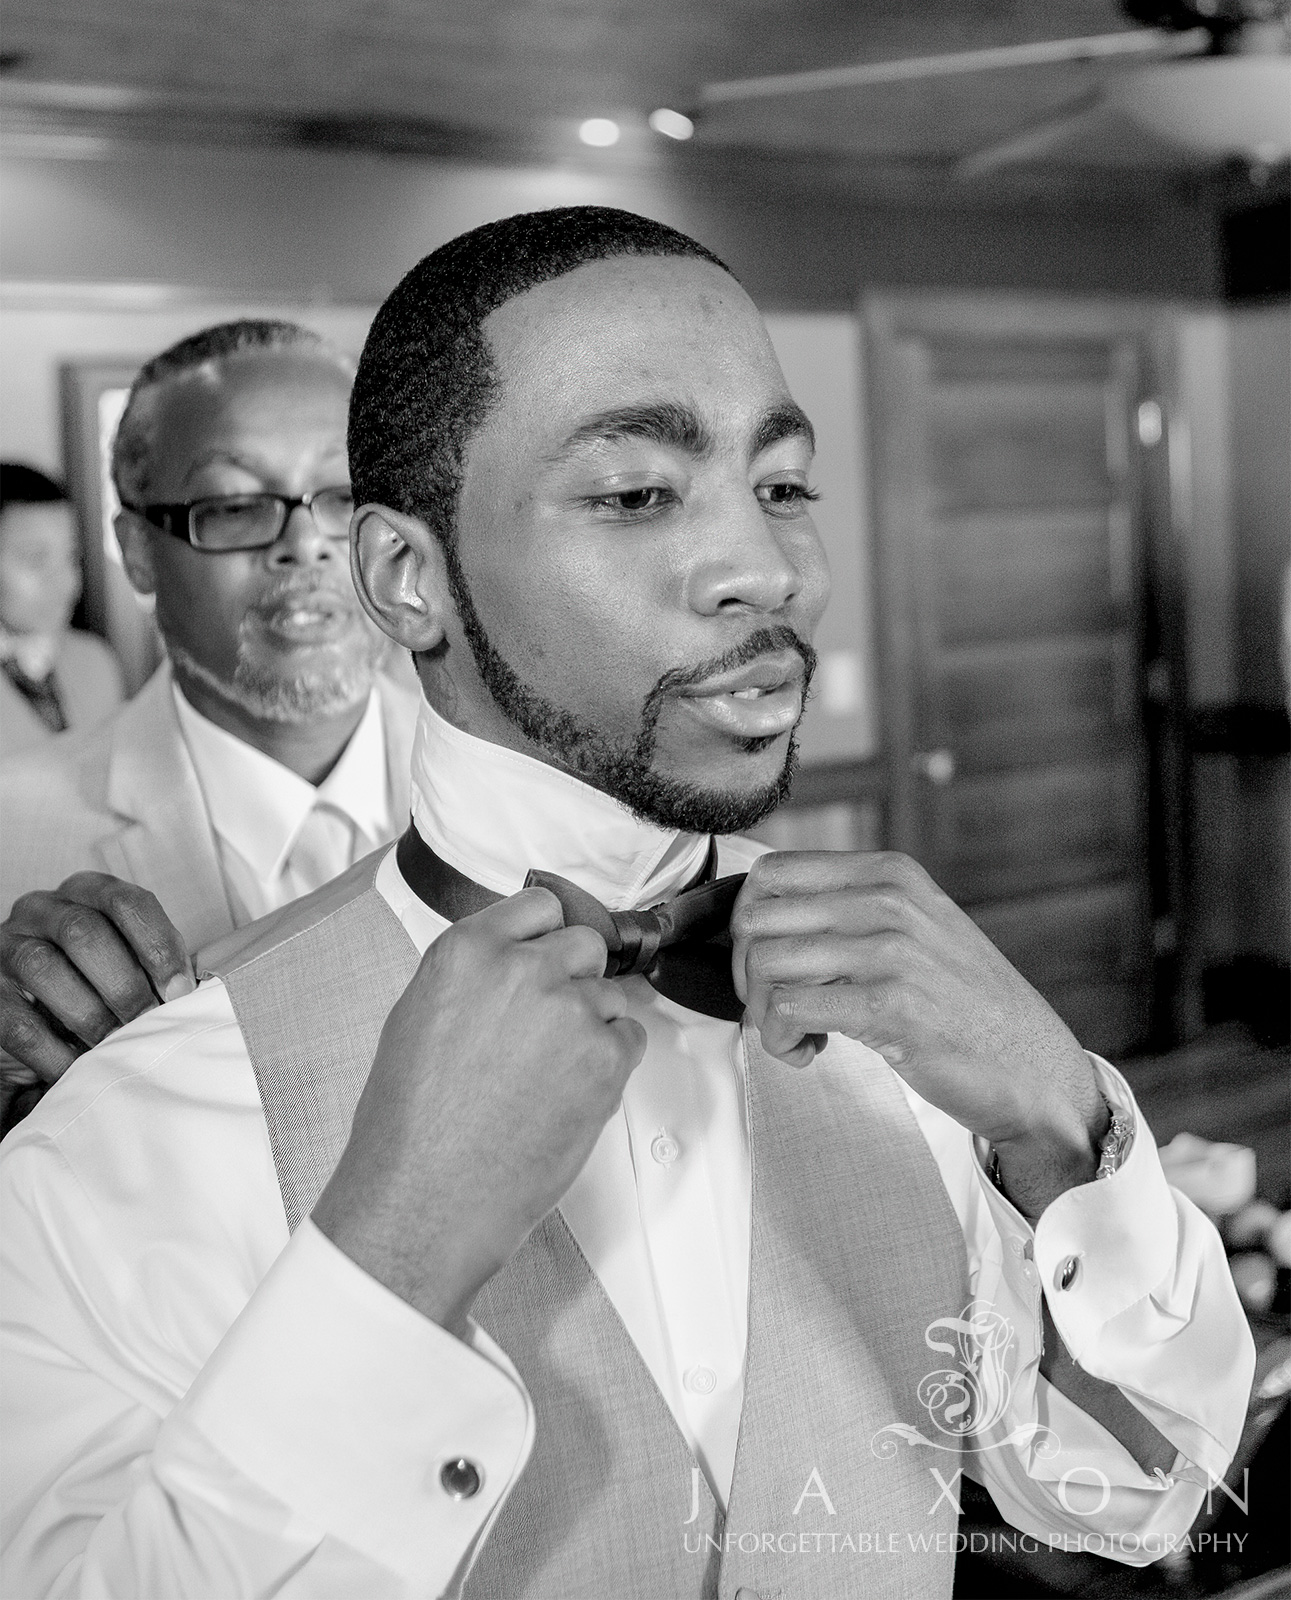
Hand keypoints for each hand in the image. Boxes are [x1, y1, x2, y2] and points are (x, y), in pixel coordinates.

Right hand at [1, 873, 195, 1086]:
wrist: (41, 1024)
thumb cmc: (101, 985)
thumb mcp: (132, 963)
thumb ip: (157, 965)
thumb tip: (187, 991)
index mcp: (86, 892)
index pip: (126, 901)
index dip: (157, 945)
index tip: (179, 990)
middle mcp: (40, 909)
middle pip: (83, 933)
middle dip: (124, 984)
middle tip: (148, 1022)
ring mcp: (6, 948)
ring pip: (44, 968)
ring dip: (90, 1015)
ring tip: (117, 1045)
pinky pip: (19, 1022)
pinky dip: (55, 1050)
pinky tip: (81, 1066)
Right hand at [313, 887, 646, 1332]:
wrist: (427, 1199)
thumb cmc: (410, 1125)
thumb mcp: (417, 1018)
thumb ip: (472, 975)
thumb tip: (512, 960)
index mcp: (468, 951)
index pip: (540, 904)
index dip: (547, 934)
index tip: (549, 953)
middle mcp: (523, 969)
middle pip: (585, 943)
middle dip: (575, 977)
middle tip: (551, 1024)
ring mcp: (570, 1010)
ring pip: (612, 993)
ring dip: (594, 1024)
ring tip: (551, 1074)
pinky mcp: (606, 1057)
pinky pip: (631, 1038)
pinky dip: (612, 1063)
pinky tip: (570, 1095)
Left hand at [730, 851, 1106, 1217]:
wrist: (1034, 1068)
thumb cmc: (968, 1008)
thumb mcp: (916, 929)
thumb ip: (852, 910)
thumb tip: (766, 917)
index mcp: (889, 873)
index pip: (772, 872)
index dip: (749, 923)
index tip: (767, 964)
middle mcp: (887, 899)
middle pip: (757, 918)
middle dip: (748, 972)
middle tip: (775, 1006)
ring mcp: (890, 949)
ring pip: (765, 964)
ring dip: (763, 1014)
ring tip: (798, 1035)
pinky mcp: (888, 1004)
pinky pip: (787, 1010)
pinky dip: (781, 1040)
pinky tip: (809, 1051)